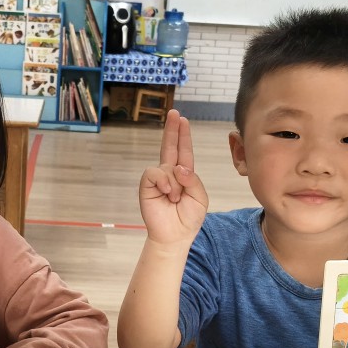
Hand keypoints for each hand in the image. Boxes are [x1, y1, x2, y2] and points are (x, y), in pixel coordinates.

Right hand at [139, 109, 208, 245]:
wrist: (174, 235)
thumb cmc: (188, 218)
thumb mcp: (200, 198)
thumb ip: (193, 180)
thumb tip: (178, 167)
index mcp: (184, 175)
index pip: (184, 151)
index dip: (183, 135)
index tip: (182, 119)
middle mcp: (170, 173)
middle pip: (170, 146)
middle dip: (172, 129)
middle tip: (174, 113)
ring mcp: (158, 179)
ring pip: (168, 165)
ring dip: (175, 181)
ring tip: (175, 198)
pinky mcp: (147, 185)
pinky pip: (156, 173)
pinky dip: (164, 182)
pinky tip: (167, 194)